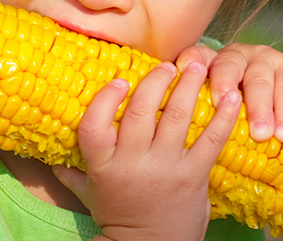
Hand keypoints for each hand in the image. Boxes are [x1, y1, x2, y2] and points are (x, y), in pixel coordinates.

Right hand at [52, 62, 241, 240]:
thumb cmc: (119, 218)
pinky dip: (223, 116)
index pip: (94, 125)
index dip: (105, 99)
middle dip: (156, 81)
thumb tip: (50, 158)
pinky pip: (211, 140)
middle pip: (139, 112)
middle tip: (169, 65)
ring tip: (197, 65)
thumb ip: (73, 174)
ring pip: (176, 117)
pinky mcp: (194, 176)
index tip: (120, 80)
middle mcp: (132, 163)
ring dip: (188, 86)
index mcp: (104, 165)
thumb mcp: (90, 196)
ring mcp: (165, 168)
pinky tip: (232, 96)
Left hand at [176, 43, 282, 141]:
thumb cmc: (249, 122)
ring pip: (258, 80)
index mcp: (213, 67)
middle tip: (222, 105)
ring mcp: (264, 62)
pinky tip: (282, 133)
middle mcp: (236, 59)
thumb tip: (176, 141)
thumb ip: (204, 121)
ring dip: (258, 108)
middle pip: (226, 66)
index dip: (191, 61)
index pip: (198, 58)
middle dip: (223, 84)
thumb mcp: (224, 120)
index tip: (182, 70)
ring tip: (260, 134)